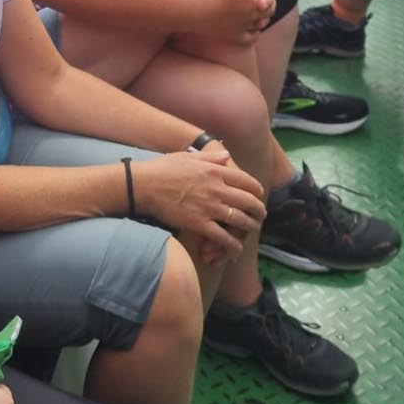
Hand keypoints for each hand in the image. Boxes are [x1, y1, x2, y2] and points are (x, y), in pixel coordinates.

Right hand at [134, 148, 265, 258]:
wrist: (143, 184)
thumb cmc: (162, 168)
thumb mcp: (188, 156)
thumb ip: (210, 157)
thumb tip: (227, 155)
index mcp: (215, 171)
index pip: (247, 182)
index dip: (257, 191)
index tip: (258, 196)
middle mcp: (216, 188)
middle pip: (249, 202)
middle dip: (258, 210)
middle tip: (260, 215)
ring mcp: (209, 207)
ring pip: (240, 220)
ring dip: (250, 227)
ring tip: (252, 230)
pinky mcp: (199, 223)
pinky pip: (223, 237)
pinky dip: (233, 245)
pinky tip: (236, 249)